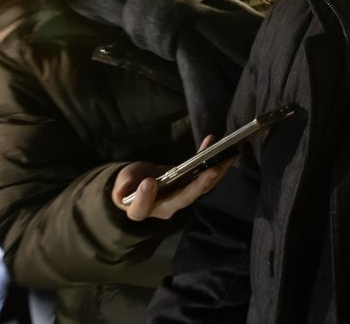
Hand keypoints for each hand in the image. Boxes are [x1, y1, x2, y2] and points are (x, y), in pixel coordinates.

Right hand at [111, 135, 233, 220]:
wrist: (140, 183)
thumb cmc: (128, 185)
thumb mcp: (121, 185)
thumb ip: (123, 188)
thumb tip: (124, 190)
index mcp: (143, 209)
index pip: (143, 209)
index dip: (145, 198)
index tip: (149, 182)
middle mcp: (167, 206)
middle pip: (185, 197)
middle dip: (200, 184)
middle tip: (212, 170)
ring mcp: (182, 195)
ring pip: (201, 186)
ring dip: (216, 170)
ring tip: (228, 154)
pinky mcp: (191, 183)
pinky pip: (203, 172)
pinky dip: (209, 157)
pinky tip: (213, 141)